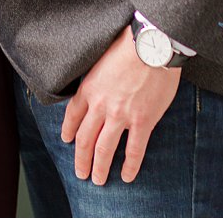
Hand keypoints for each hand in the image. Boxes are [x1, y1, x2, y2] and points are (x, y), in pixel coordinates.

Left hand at [61, 25, 180, 184]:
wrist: (154, 43)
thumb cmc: (130, 43)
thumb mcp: (102, 57)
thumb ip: (97, 76)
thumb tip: (98, 81)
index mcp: (89, 89)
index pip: (73, 116)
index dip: (69, 131)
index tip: (67, 140)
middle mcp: (101, 106)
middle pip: (84, 139)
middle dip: (81, 159)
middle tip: (81, 172)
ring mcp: (121, 116)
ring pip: (104, 149)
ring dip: (99, 168)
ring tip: (98, 179)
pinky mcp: (143, 121)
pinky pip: (134, 150)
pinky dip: (130, 166)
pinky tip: (127, 176)